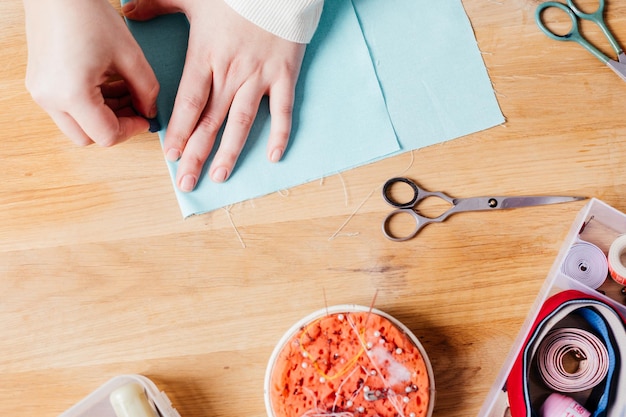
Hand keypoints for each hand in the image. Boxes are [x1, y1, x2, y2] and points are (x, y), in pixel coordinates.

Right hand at [23, 0, 159, 145]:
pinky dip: (88, 106)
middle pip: (88, 138)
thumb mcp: (130, 55)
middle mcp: (50, 98)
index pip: (107, 135)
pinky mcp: (39, 84)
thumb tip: (149, 112)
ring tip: (123, 91)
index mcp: (72, 94)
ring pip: (77, 126)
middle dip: (115, 127)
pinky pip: (66, 110)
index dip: (131, 130)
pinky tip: (106, 85)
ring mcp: (40, 92)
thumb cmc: (88, 15)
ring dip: (102, 117)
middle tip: (135, 108)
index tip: (145, 118)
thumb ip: (146, 90)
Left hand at [124, 0, 306, 190]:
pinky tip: (274, 157)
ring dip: (230, 151)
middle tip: (187, 181)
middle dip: (197, 153)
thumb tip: (128, 11)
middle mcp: (232, 73)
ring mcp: (260, 77)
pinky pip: (283, 110)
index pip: (189, 103)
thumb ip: (157, 3)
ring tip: (219, 176)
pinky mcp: (284, 75)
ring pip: (242, 121)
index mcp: (206, 56)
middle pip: (211, 120)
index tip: (171, 156)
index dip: (180, 131)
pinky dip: (280, 134)